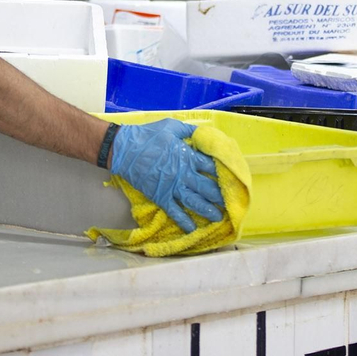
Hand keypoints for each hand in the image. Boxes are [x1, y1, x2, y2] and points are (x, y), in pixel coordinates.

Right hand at [108, 119, 224, 233]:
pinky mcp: (160, 196)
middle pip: (206, 187)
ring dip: (207, 210)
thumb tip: (203, 134)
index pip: (210, 166)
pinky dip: (183, 221)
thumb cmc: (148, 135)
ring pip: (194, 201)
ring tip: (218, 217)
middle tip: (231, 202)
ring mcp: (171, 187)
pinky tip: (193, 229)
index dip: (222, 173)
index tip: (232, 179)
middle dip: (220, 195)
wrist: (124, 149)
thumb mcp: (171, 126)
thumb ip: (189, 131)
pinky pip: (174, 211)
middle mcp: (183, 174)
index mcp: (187, 156)